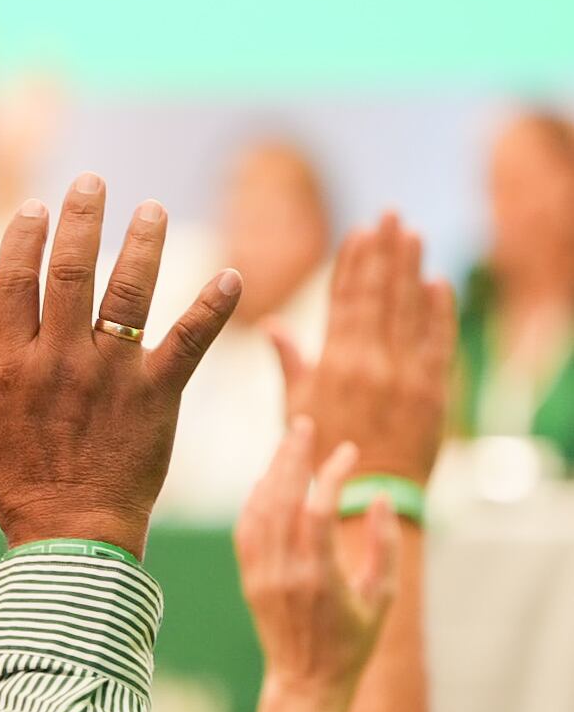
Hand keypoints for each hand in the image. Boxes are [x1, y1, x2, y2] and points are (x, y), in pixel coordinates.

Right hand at [0, 173, 241, 553]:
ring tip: (153, 209)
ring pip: (130, 295)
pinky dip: (212, 308)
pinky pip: (189, 344)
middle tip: (94, 181)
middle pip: (73, 273)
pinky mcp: (156, 396)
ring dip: (144, 246)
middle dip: (83, 220)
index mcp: (9, 364)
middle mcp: (61, 359)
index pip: (14, 281)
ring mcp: (112, 376)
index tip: (36, 206)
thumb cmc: (7, 484)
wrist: (68, 537)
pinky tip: (233, 275)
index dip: (24, 237)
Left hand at [235, 417, 398, 698]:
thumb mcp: (382, 597)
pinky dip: (254, 500)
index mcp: (321, 578)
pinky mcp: (248, 578)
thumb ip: (384, 545)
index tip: (347, 452)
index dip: (331, 475)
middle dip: (291, 457)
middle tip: (304, 424)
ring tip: (289, 444)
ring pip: (259, 510)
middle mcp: (285, 572)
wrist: (307, 682)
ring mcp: (261, 575)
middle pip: (281, 500)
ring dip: (272, 472)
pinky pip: (245, 529)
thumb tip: (378, 495)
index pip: (319, 510)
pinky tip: (266, 480)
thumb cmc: (354, 642)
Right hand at [266, 214, 455, 483]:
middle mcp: (370, 363)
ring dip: (412, 269)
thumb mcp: (296, 407)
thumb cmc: (322, 453)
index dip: (351, 263)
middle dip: (384, 252)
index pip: (343, 301)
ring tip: (413, 234)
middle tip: (390, 215)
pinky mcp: (433, 389)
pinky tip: (438, 282)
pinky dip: (440, 310)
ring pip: (409, 310)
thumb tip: (270, 325)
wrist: (368, 496)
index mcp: (334, 364)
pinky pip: (439, 341)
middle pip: (378, 295)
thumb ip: (289, 362)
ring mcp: (405, 375)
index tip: (357, 231)